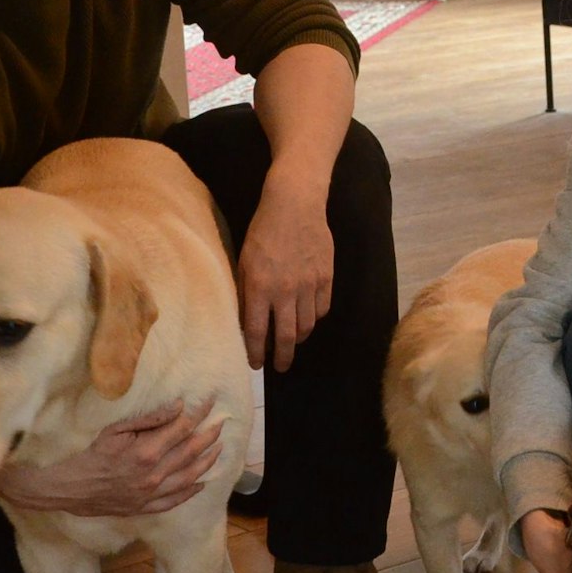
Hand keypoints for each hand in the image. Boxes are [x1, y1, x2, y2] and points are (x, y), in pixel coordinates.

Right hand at [0, 399, 223, 516]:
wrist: (71, 489)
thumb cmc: (92, 455)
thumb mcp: (116, 430)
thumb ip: (149, 420)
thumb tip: (178, 407)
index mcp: (146, 452)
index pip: (182, 428)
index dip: (199, 413)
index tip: (210, 401)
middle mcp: (154, 474)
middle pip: (191, 451)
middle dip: (209, 434)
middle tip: (221, 422)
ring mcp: (152, 493)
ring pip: (190, 476)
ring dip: (208, 461)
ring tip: (219, 448)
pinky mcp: (147, 507)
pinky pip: (176, 500)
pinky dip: (192, 490)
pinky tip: (202, 482)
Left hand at [239, 172, 332, 371]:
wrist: (294, 206)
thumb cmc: (262, 232)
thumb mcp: (244, 262)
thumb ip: (246, 294)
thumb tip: (248, 323)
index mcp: (260, 288)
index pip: (258, 332)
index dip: (257, 353)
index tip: (256, 364)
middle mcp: (285, 292)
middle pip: (287, 336)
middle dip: (283, 357)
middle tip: (280, 366)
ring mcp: (309, 285)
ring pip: (307, 325)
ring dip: (299, 338)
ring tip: (294, 342)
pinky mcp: (326, 278)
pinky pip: (322, 308)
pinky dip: (314, 318)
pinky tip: (308, 318)